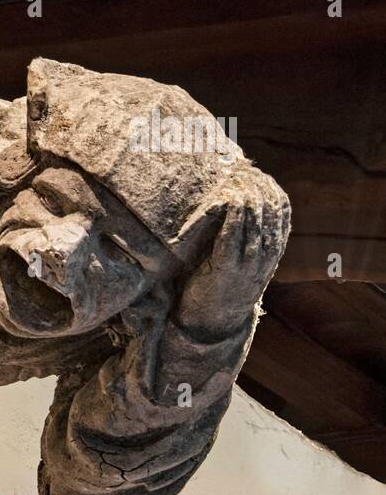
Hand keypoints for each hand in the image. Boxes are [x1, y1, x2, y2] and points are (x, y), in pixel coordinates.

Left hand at [174, 186, 287, 340]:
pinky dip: (233, 217)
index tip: (263, 175)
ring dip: (246, 198)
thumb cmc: (221, 288)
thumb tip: (245, 209)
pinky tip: (231, 201)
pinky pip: (232, 238)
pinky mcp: (224, 270)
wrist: (211, 325)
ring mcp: (246, 265)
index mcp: (271, 255)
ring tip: (238, 178)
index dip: (274, 192)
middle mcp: (263, 259)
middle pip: (269, 215)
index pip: (283, 216)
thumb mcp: (243, 263)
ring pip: (253, 224)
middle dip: (259, 189)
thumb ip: (248, 241)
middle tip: (247, 170)